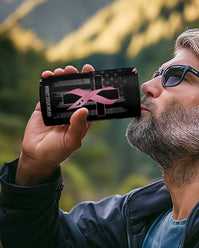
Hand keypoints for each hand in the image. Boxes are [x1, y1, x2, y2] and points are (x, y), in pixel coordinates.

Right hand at [16, 64, 94, 185]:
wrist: (37, 156)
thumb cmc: (58, 151)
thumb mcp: (71, 141)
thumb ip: (78, 126)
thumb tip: (83, 109)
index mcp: (82, 118)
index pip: (89, 100)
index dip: (91, 86)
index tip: (91, 74)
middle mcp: (72, 111)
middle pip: (76, 91)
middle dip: (75, 78)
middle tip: (73, 70)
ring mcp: (58, 108)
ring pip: (61, 89)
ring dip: (61, 78)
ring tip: (60, 71)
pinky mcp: (44, 107)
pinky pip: (46, 92)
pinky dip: (46, 83)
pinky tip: (47, 76)